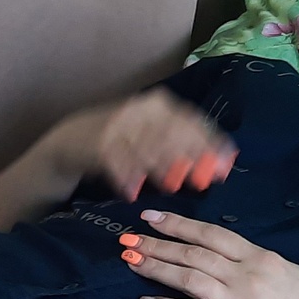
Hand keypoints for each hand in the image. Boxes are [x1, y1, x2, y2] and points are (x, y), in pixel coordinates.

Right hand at [84, 91, 236, 202]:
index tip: (225, 165)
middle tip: (202, 181)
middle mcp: (142, 110)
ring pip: (149, 149)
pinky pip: (120, 162)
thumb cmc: (121, 141)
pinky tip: (134, 192)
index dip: (211, 144)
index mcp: (159, 106)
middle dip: (191, 158)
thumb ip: (182, 147)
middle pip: (174, 134)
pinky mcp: (101, 142)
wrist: (72, 139)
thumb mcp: (151, 137)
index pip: (192, 122)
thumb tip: (220, 163)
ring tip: (172, 185)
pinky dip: (128, 178)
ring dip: (162, 169)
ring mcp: (120, 124)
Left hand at [120, 210, 298, 298]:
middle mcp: (248, 276)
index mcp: (264, 259)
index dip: (180, 224)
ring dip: (155, 268)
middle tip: (127, 237)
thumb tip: (246, 259)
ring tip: (129, 261)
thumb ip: (268, 265)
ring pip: (188, 277)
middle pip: (193, 253)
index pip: (213, 235)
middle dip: (157, 243)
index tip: (153, 217)